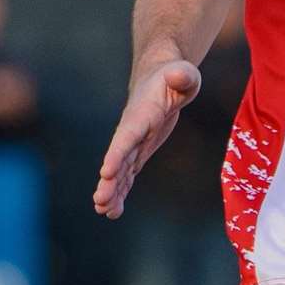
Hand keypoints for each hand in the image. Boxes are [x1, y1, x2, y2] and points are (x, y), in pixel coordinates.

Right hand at [92, 60, 200, 218]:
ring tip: (104, 211)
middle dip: (110, 180)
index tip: (106, 172)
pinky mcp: (139, 151)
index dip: (117, 153)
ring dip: (112, 190)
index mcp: (142, 113)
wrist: (162, 78)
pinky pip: (127, 174)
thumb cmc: (176, 75)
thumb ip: (183, 74)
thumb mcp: (184, 73)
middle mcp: (132, 131)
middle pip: (118, 158)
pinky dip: (121, 190)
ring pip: (120, 170)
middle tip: (100, 202)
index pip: (127, 135)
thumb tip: (180, 73)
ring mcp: (134, 143)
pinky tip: (113, 210)